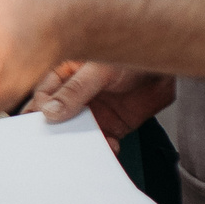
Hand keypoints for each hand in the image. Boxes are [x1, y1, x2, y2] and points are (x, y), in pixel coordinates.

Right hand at [27, 61, 176, 146]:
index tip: (41, 125)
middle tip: (60, 145)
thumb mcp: (99, 70)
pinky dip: (104, 149)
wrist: (166, 66)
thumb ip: (76, 90)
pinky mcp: (112, 125)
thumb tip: (50, 111)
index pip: (42, 96)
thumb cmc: (132, 54)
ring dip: (81, 145)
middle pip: (56, 119)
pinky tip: (111, 146)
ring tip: (88, 149)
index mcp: (64, 74)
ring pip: (77, 134)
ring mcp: (93, 111)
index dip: (39, 112)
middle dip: (57, 133)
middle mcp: (75, 95)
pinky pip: (101, 142)